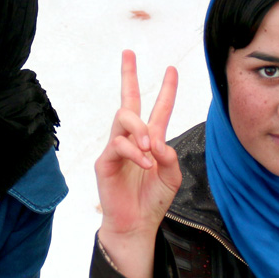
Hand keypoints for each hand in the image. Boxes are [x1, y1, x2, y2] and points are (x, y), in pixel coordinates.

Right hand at [94, 51, 180, 277]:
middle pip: (128, 101)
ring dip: (139, 129)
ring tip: (149, 149)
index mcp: (150, 140)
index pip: (158, 109)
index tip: (171, 69)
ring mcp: (116, 148)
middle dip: (128, 75)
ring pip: (123, 119)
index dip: (166, 89)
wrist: (137, 224)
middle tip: (128, 53)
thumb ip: (169, 155)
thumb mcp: (172, 175)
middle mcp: (132, 139)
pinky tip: (145, 163)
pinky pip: (119, 144)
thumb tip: (155, 140)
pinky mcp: (106, 161)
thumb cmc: (153, 200)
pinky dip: (134, 152)